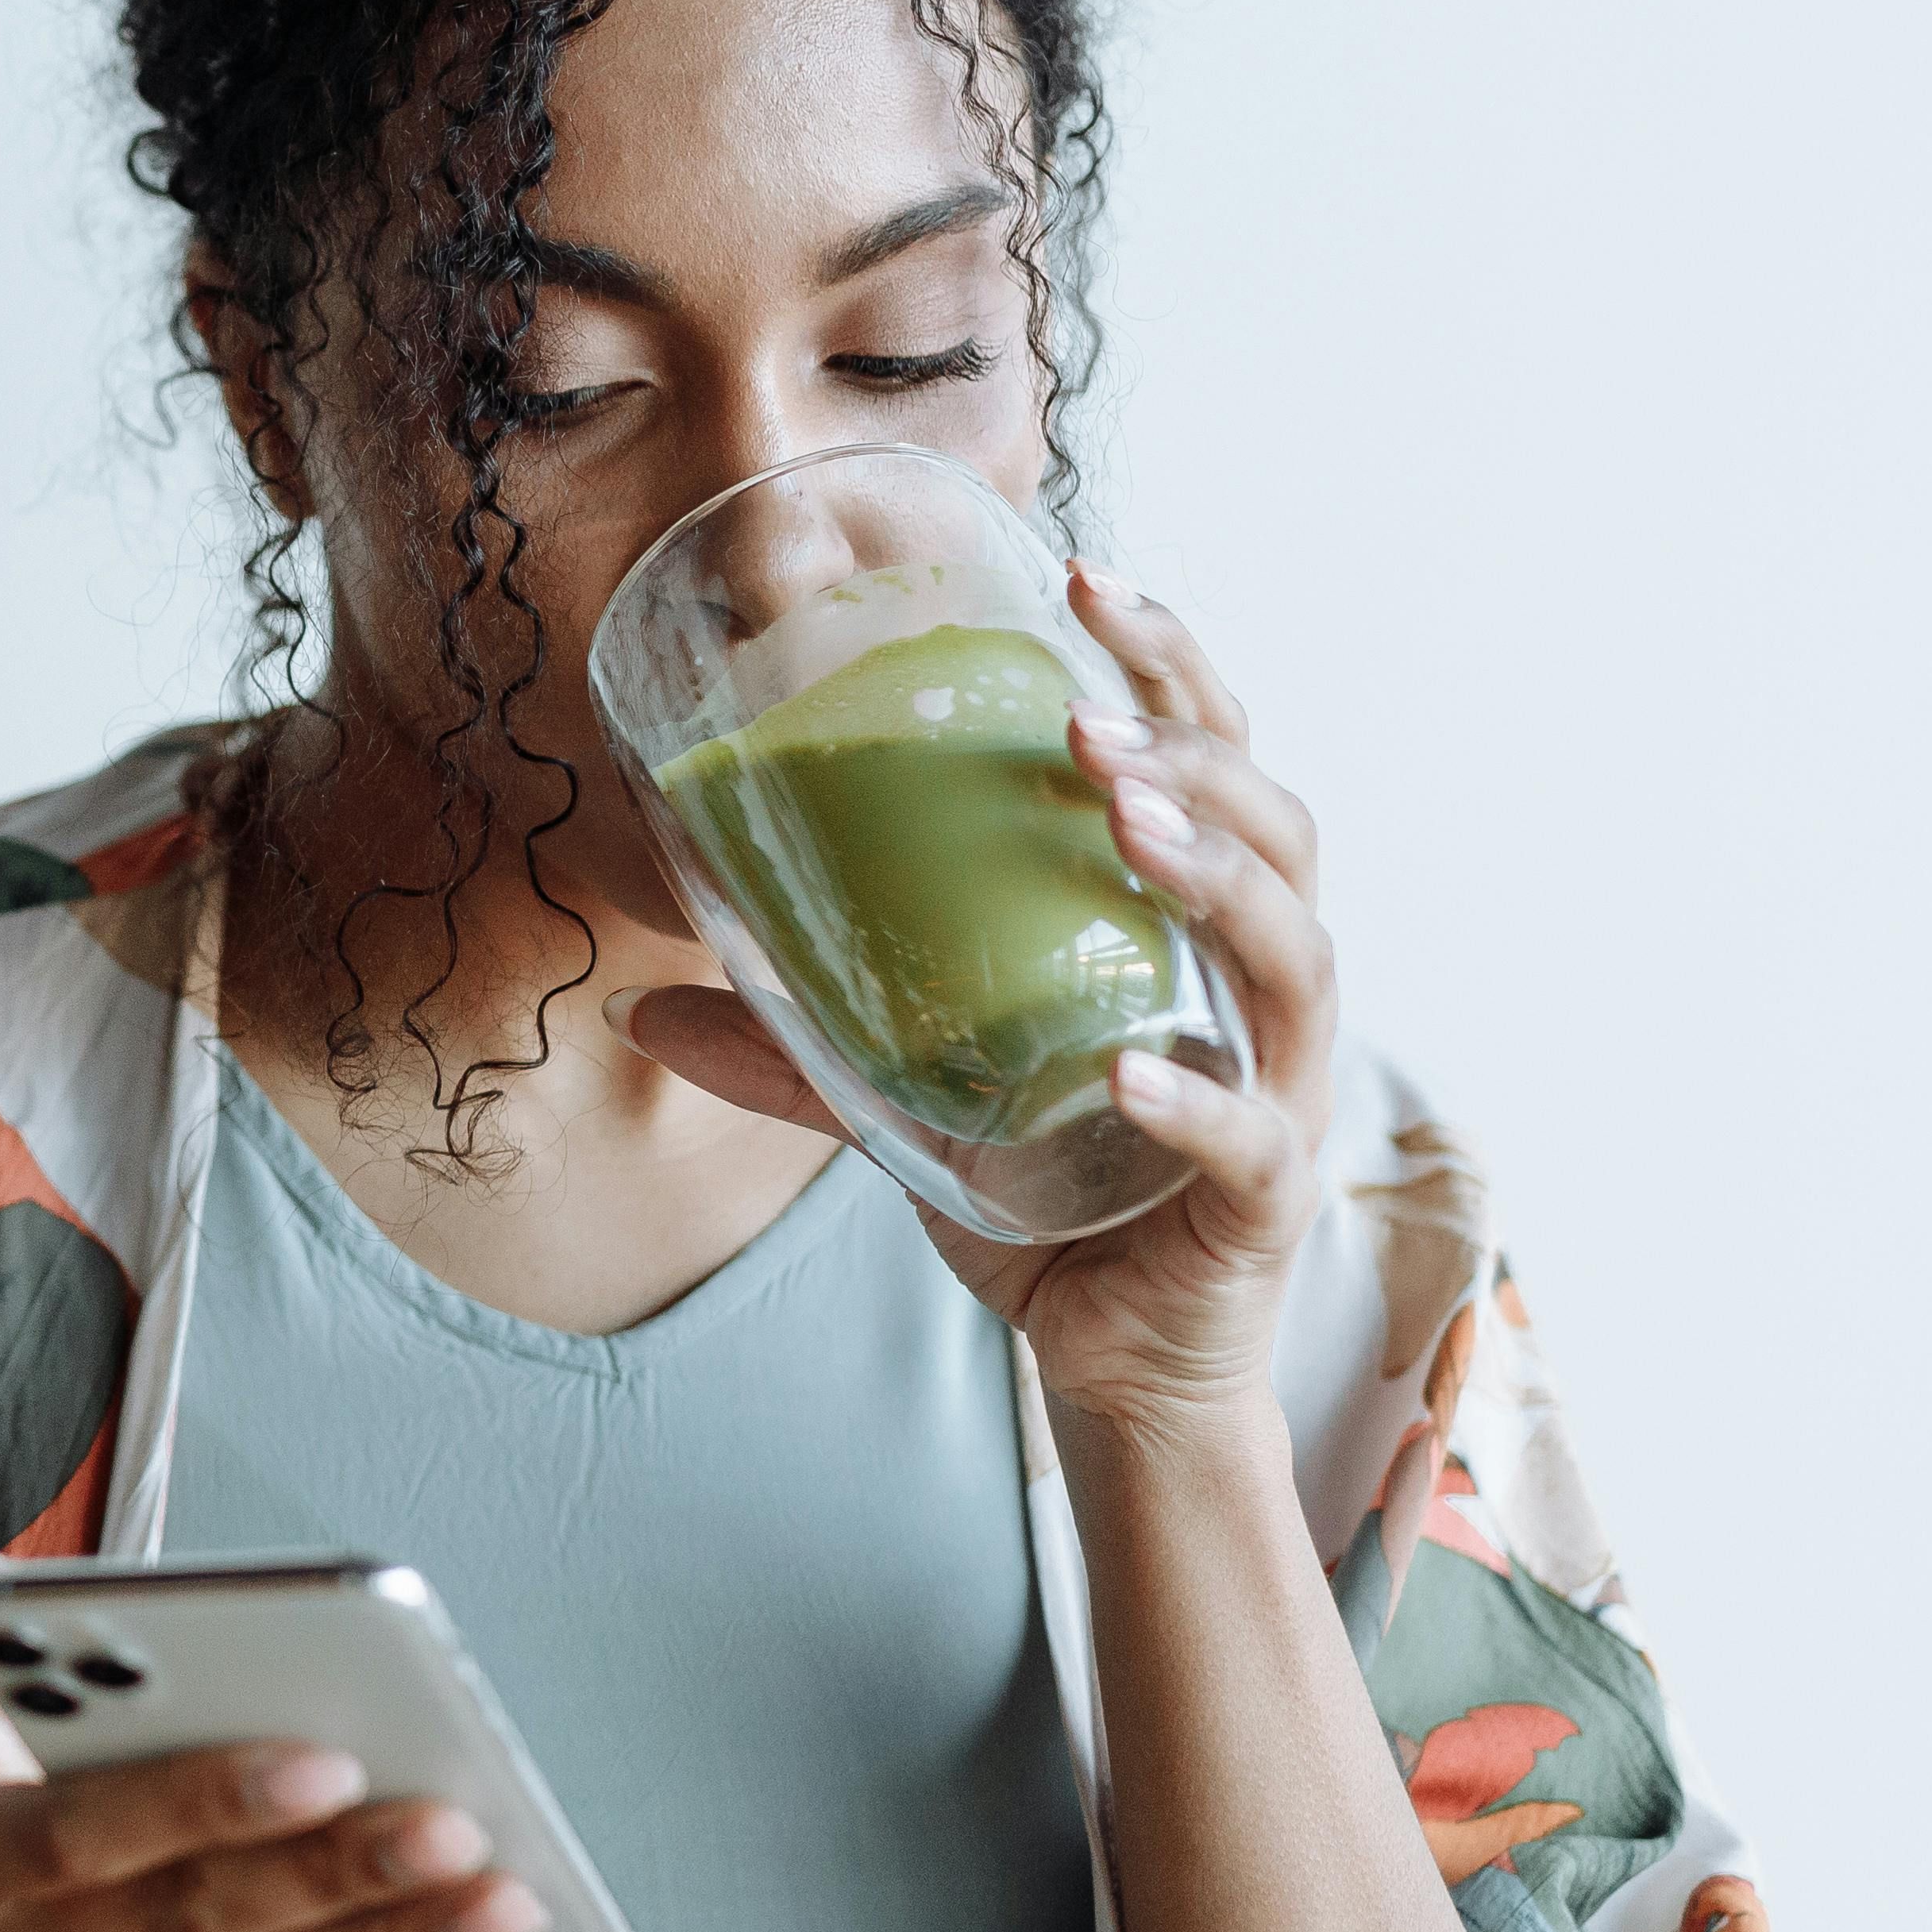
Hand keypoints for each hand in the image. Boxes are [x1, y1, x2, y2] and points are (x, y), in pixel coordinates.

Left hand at [624, 563, 1337, 1440]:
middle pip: (1279, 826)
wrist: (1108, 1360)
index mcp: (1184, 930)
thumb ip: (794, 1050)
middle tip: (1084, 712)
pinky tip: (1129, 1066)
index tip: (1079, 571)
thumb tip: (639, 1007)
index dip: (1167, 661)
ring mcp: (1278, 1088)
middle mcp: (1255, 988)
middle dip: (1192, 752)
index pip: (1211, 758)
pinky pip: (1247, 1135)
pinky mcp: (1263, 1200)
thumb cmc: (1036, 1198)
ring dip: (1210, 874)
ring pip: (1291, 953)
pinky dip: (1192, 1096)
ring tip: (1118, 819)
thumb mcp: (899, 1105)